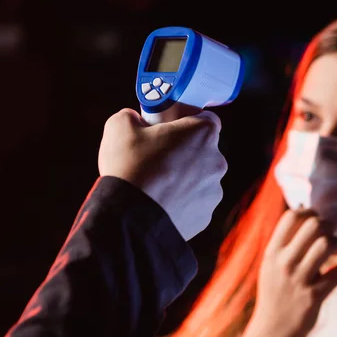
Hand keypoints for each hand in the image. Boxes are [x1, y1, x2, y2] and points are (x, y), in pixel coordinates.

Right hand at [98, 108, 226, 240]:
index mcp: (203, 134)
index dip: (185, 120)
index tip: (167, 127)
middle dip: (183, 150)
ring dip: (182, 178)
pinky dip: (180, 201)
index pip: (205, 118)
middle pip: (202, 150)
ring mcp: (213, 191)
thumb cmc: (129, 167)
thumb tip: (135, 121)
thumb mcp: (120, 126)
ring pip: (199, 178)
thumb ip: (133, 116)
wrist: (129, 219)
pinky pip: (194, 202)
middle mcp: (216, 161)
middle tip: (156, 156)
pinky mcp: (205, 216)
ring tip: (155, 184)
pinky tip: (159, 203)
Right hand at [235, 210, 336, 336]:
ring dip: (336, 243)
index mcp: (272, 252)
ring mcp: (299, 279)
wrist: (272, 329)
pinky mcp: (314, 296)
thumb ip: (283, 242)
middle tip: (328, 234)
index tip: (314, 218)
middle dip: (327, 225)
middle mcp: (284, 263)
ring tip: (334, 251)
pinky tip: (333, 274)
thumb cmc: (274, 292)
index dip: (308, 211)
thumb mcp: (270, 264)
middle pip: (313, 225)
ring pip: (326, 244)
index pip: (290, 216)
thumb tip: (302, 210)